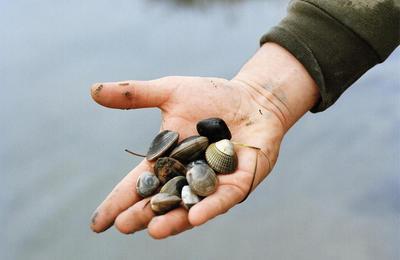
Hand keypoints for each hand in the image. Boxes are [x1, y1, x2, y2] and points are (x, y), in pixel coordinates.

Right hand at [89, 43, 318, 238]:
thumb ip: (135, 94)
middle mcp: (188, 177)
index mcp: (168, 160)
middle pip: (162, 200)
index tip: (97, 223)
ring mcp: (214, 183)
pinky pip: (224, 197)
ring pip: (191, 206)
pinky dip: (210, 206)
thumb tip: (92, 91)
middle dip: (143, 215)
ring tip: (154, 230)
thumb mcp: (171, 92)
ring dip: (174, 220)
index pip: (138, 184)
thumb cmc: (212, 96)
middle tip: (123, 226)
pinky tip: (195, 216)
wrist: (252, 98)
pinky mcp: (240, 181)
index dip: (117, 202)